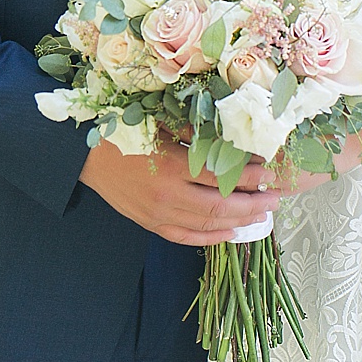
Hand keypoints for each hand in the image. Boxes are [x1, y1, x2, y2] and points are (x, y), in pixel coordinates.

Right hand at [79, 139, 279, 246]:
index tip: (271, 172)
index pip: (222, 177)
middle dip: (253, 205)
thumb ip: (197, 133)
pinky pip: (185, 237)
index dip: (250, 177)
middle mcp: (167, 196)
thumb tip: (235, 137)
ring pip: (206, 226)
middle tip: (276, 198)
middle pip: (220, 208)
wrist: (86, 156)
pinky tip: (231, 233)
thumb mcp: (163, 123)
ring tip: (262, 216)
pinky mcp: (150, 224)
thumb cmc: (126, 132)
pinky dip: (210, 238)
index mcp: (172, 167)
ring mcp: (158, 214)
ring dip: (238, 222)